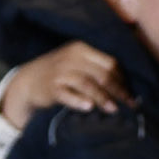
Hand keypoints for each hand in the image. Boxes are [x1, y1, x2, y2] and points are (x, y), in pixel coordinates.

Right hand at [0, 41, 131, 129]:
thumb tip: (123, 85)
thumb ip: (95, 69)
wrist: (27, 81)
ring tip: (113, 109)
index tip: (131, 94)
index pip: (109, 63)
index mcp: (81, 49)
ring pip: (87, 84)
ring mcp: (60, 72)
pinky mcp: (50, 87)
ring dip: (102, 98)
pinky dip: (78, 101)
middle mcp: (71, 58)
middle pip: (101, 74)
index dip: (123, 80)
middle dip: (118, 90)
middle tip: (129, 105)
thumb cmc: (58, 73)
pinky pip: (67, 94)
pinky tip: (88, 108)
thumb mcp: (76, 63)